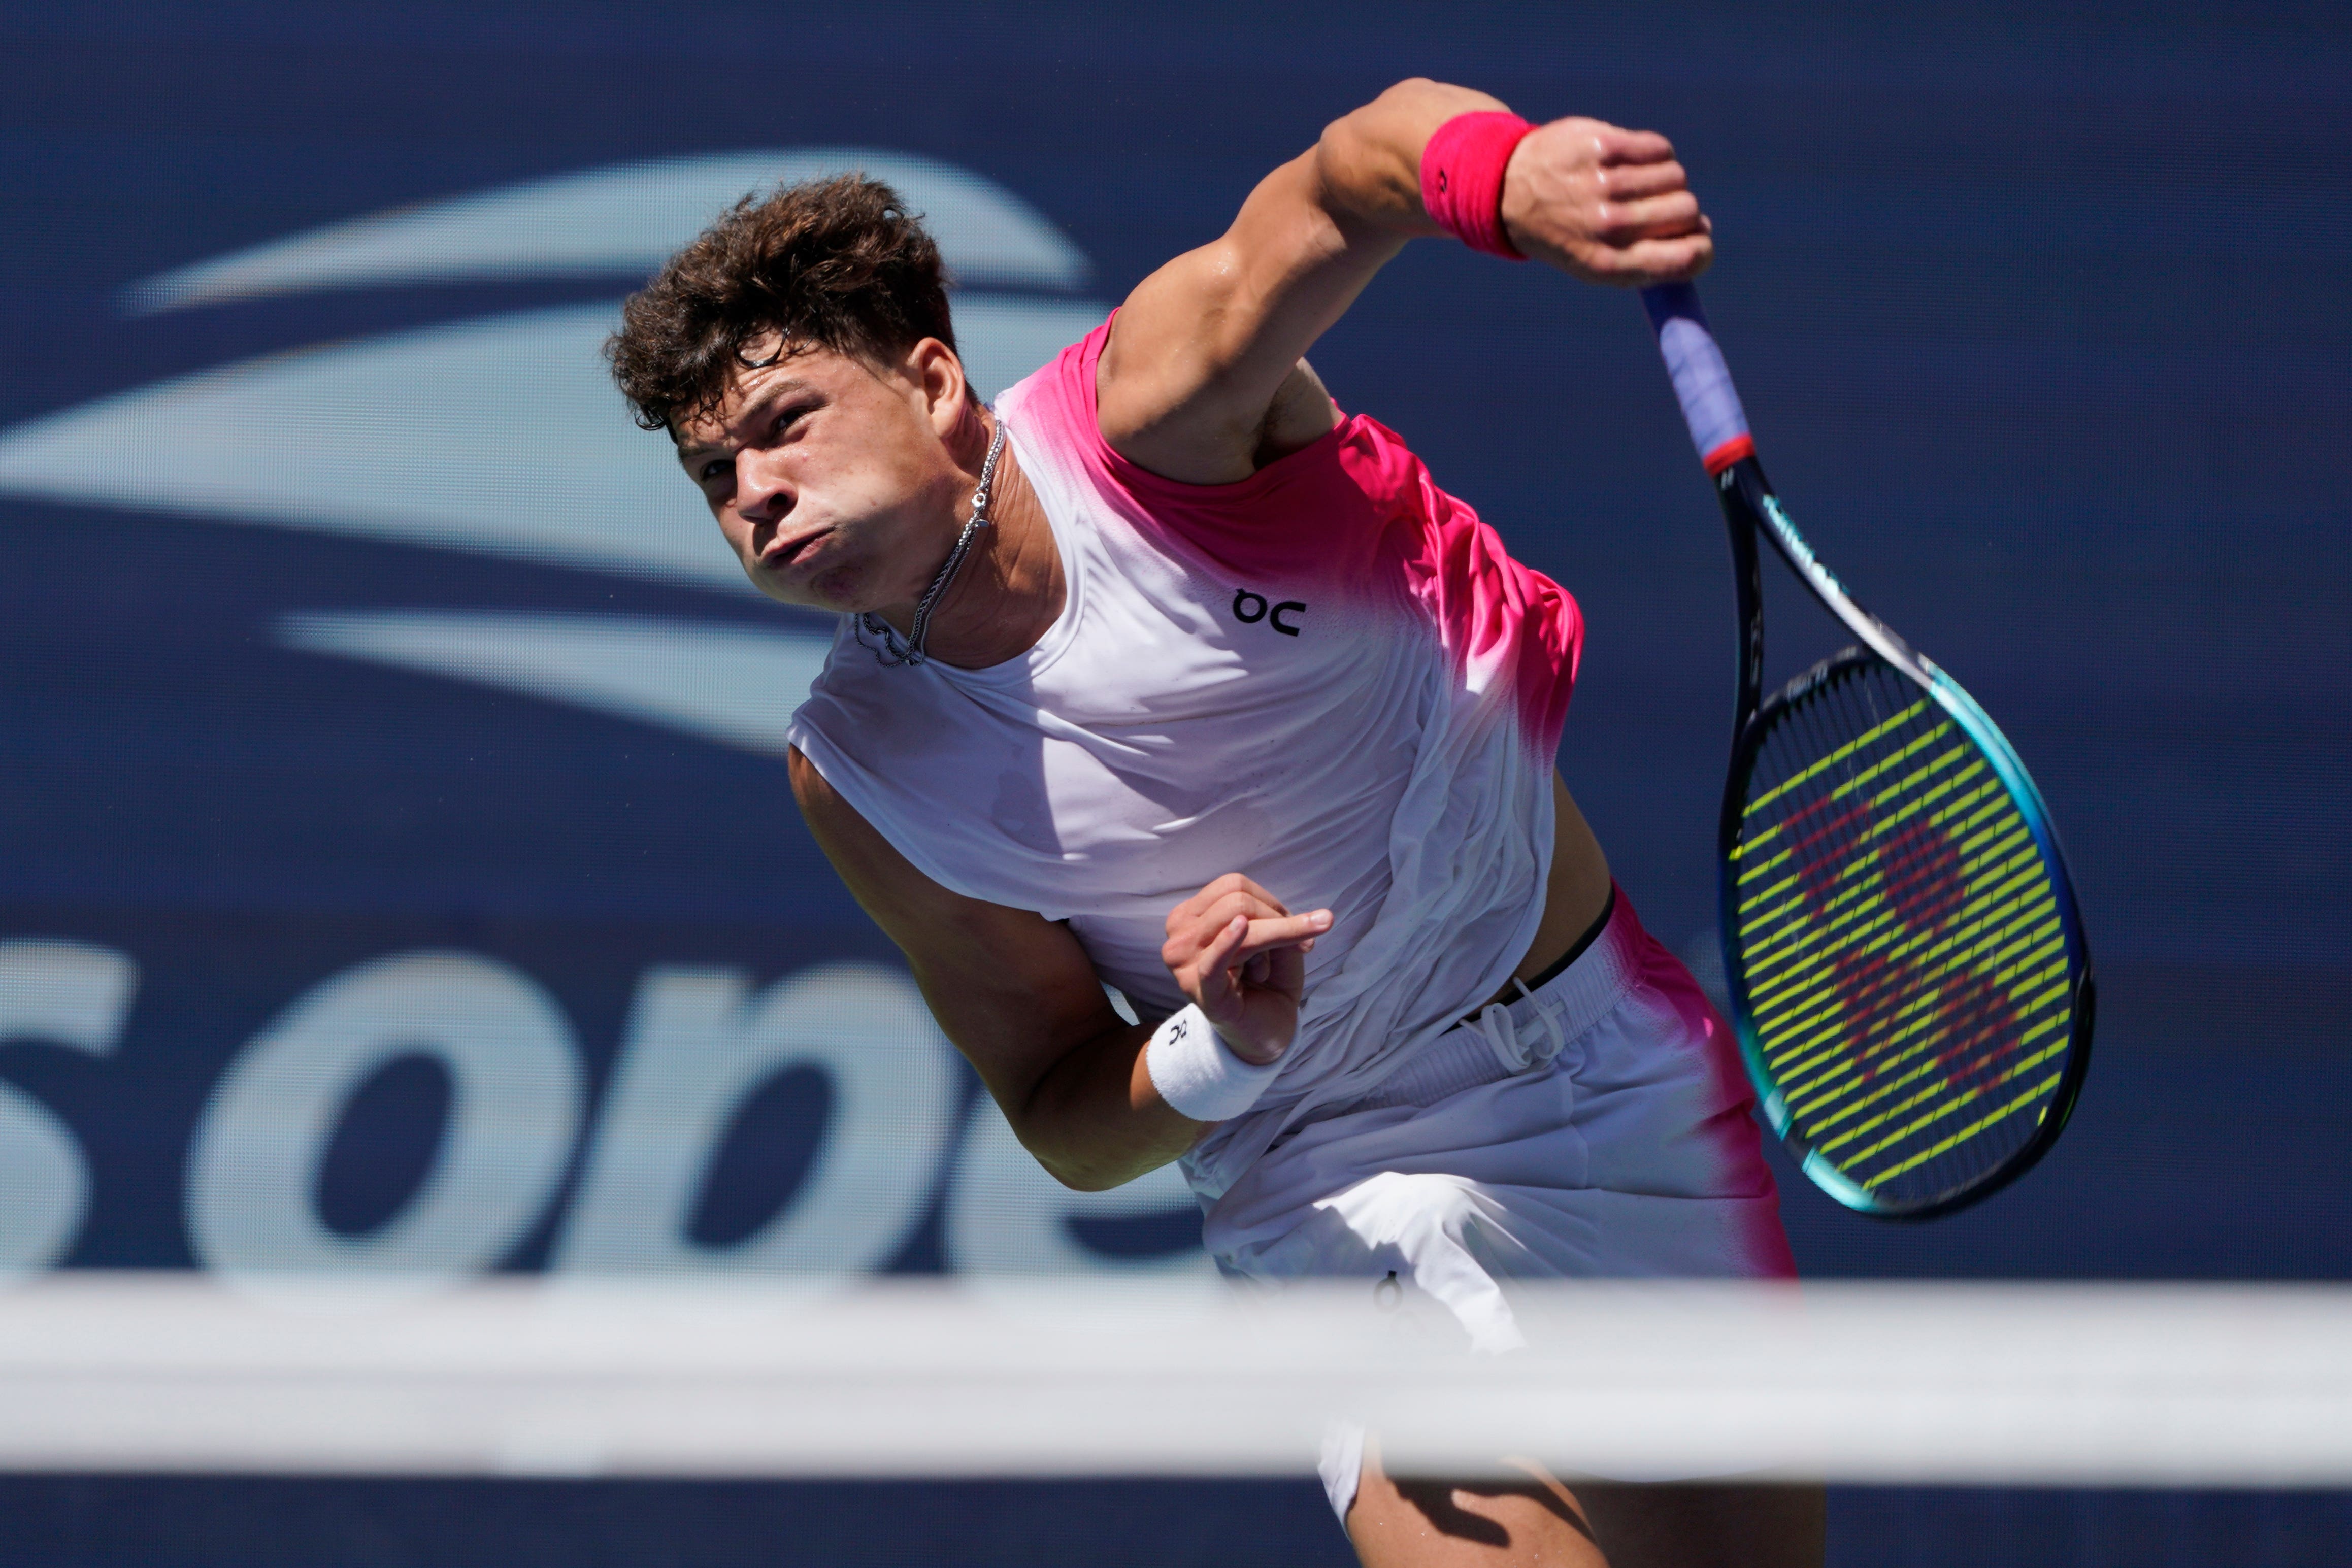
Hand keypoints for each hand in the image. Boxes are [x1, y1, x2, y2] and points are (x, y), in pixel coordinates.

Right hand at [1160, 873, 1332, 1066]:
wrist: (1265, 1031)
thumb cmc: (1265, 980)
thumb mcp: (1274, 940)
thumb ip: (1275, 919)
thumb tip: (1310, 917)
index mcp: (1189, 918)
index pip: (1232, 886)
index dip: (1270, 902)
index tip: (1294, 928)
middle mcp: (1178, 937)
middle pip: (1237, 901)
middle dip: (1277, 920)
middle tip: (1299, 946)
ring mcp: (1184, 965)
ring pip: (1238, 923)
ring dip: (1271, 941)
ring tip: (1265, 969)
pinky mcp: (1201, 992)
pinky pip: (1214, 961)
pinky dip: (1230, 942)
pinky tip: (1241, 928)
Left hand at [1499, 118, 1712, 286]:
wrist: (1510, 188)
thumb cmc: (1566, 231)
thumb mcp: (1595, 265)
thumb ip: (1647, 262)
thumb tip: (1703, 244)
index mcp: (1610, 265)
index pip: (1687, 257)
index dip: (1702, 248)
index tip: (1697, 239)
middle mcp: (1609, 226)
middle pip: (1687, 211)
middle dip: (1682, 211)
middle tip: (1656, 209)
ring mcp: (1605, 184)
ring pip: (1677, 177)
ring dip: (1666, 181)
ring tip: (1636, 186)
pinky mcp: (1604, 147)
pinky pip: (1661, 149)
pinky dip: (1654, 156)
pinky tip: (1630, 163)